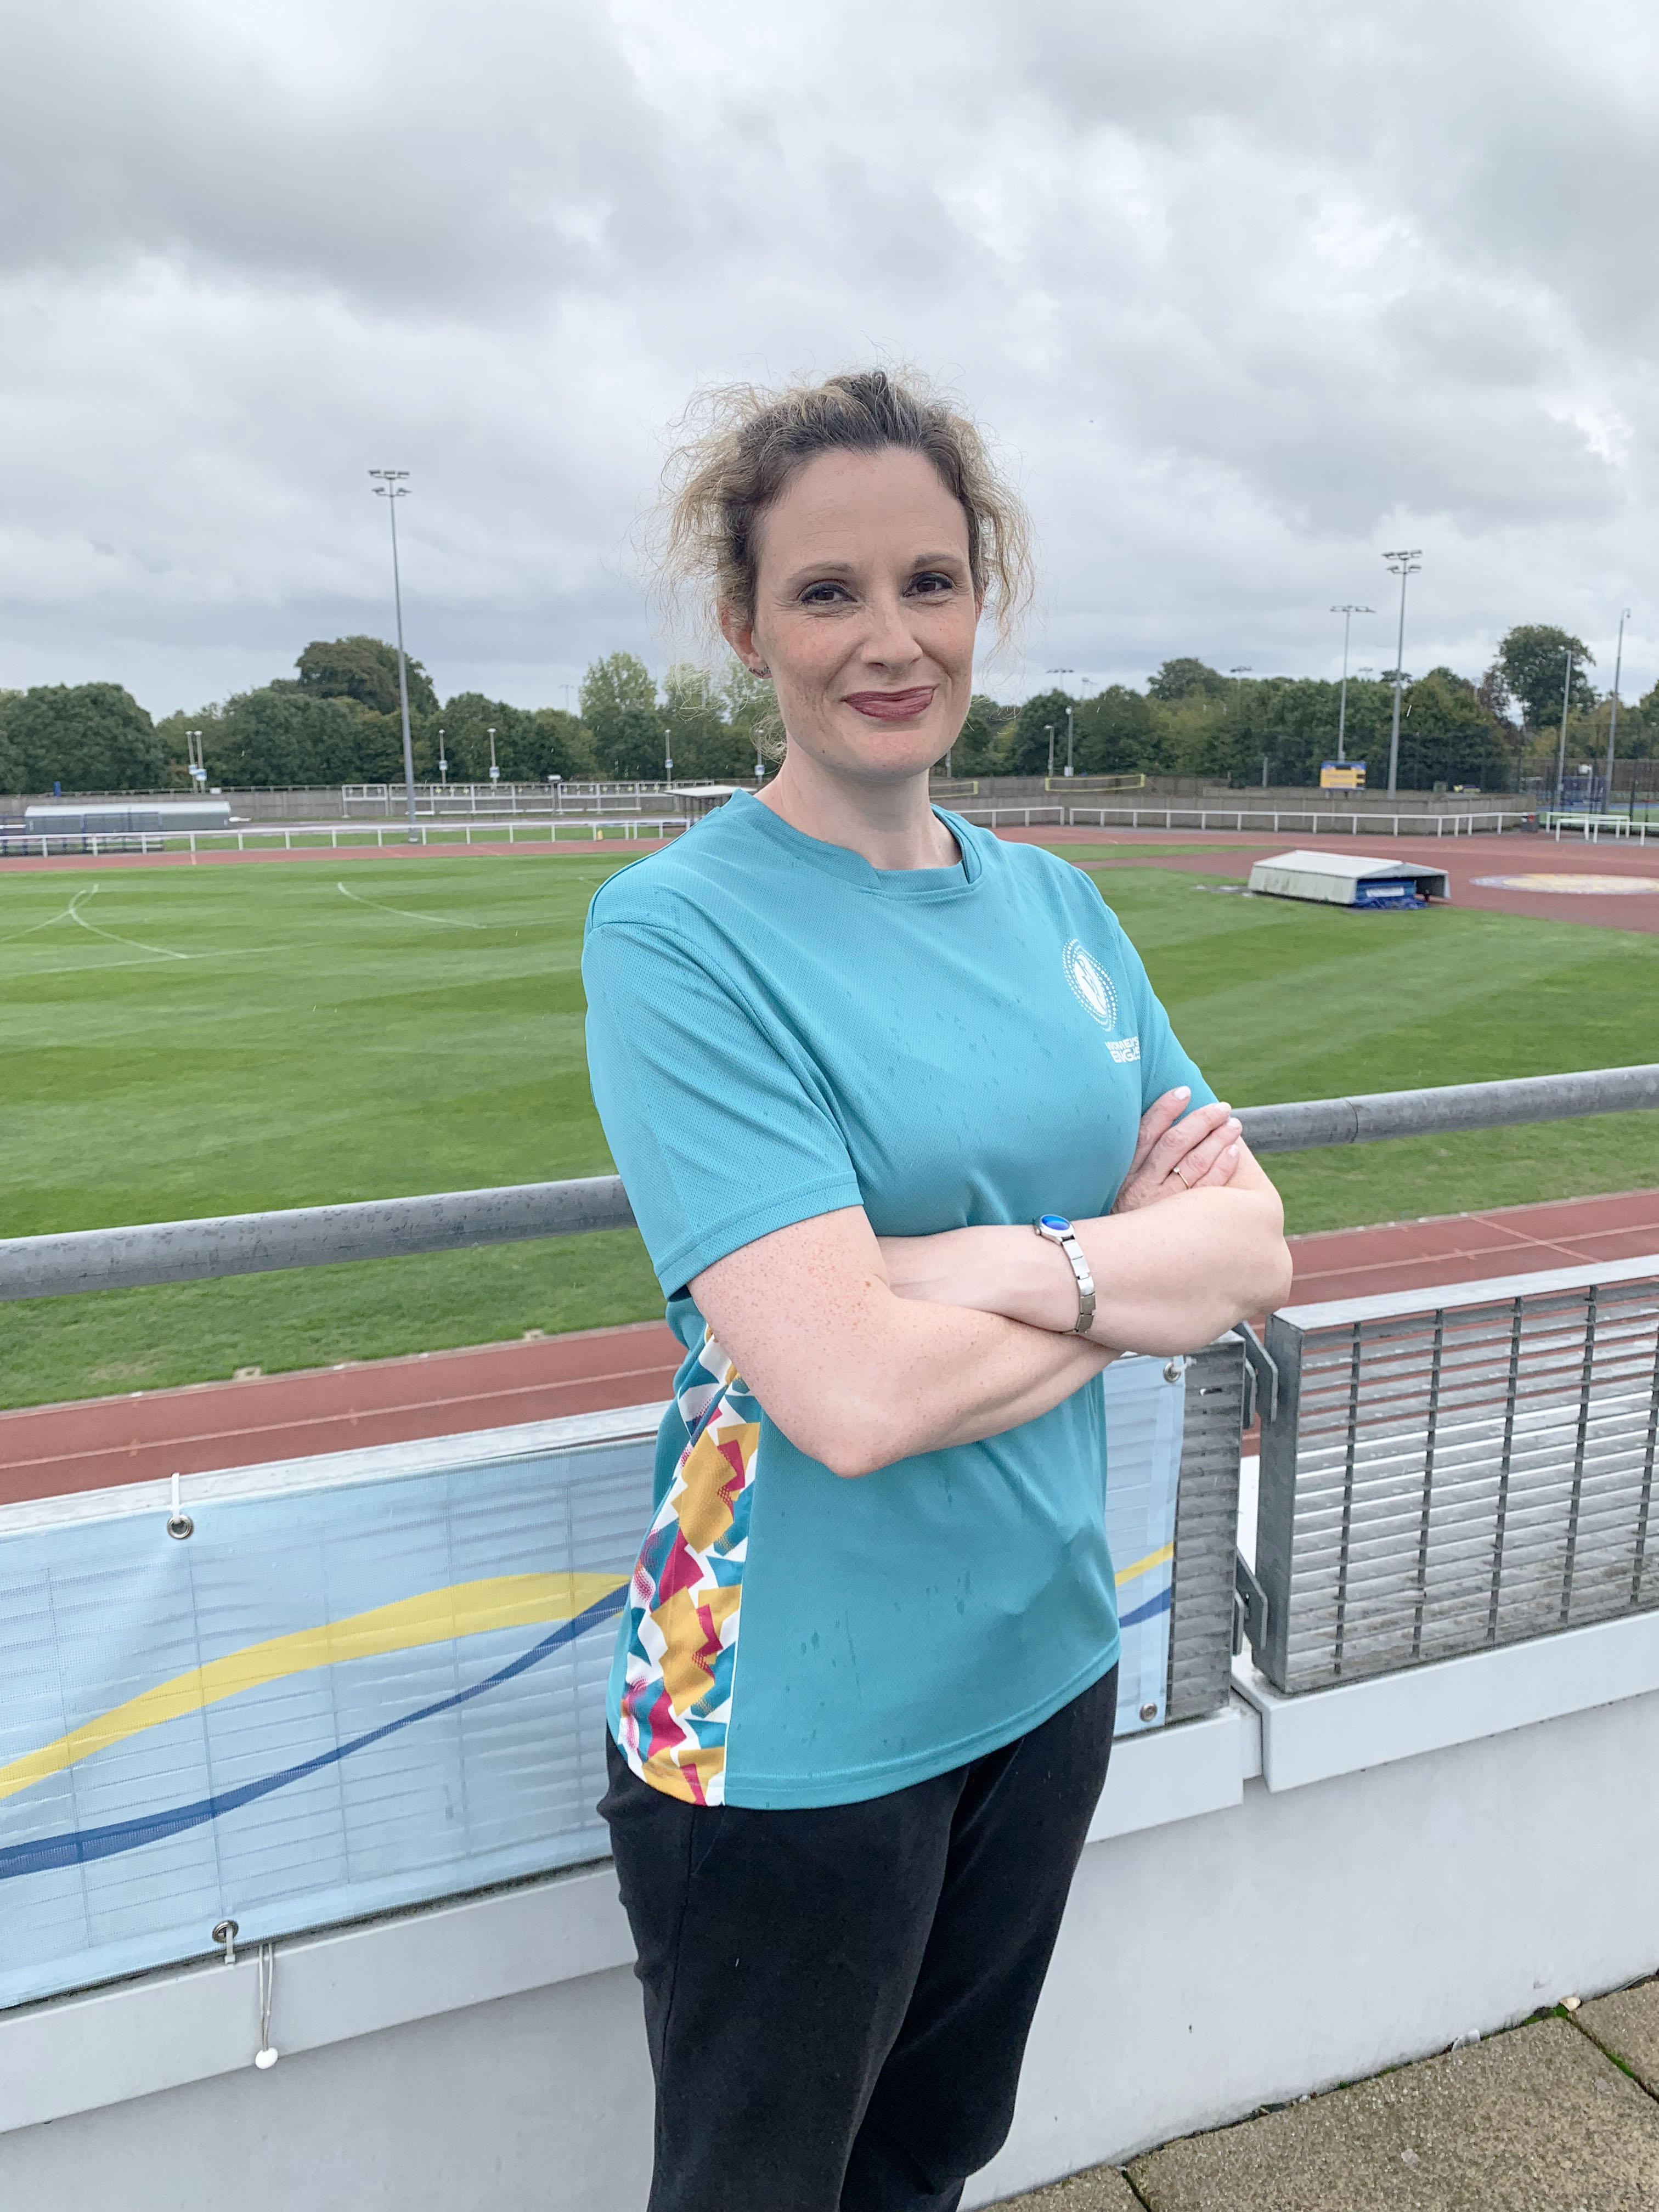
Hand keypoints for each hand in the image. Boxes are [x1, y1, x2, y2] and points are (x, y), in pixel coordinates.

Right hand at [1113, 1089, 1244, 1212]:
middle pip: (1175, 1143)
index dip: (1164, 1108)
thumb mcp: (1112, 1190)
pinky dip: (1223, 1167)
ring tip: (1234, 1124)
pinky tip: (1234, 1151)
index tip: (1184, 1091)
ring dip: (1218, 1139)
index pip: (1145, 1132)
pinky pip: (1209, 1189)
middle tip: (1222, 1107)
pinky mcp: (1182, 1222)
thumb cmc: (1122, 1221)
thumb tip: (1157, 1127)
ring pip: (1195, 1163)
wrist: (1115, 1263)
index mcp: (1123, 1174)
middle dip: (1201, 1120)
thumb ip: (1131, 1162)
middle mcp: (1141, 1187)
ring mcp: (1162, 1205)